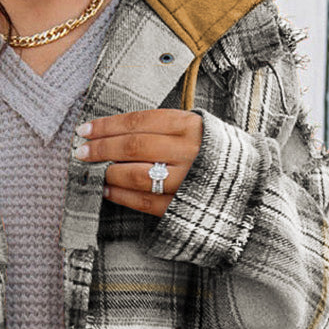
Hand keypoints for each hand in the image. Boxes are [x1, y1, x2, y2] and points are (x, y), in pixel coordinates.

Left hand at [74, 109, 202, 213]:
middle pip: (134, 146)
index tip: (84, 130)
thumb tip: (113, 130)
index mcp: (190, 125)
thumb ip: (161, 127)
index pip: (139, 121)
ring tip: (90, 170)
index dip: (107, 126)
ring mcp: (187, 181)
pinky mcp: (183, 207)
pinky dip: (121, 195)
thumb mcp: (194, 128)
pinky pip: (145, 201)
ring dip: (107, 172)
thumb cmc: (211, 151)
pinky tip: (106, 189)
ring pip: (137, 174)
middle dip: (101, 148)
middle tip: (78, 151)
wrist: (249, 184)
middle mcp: (189, 151)